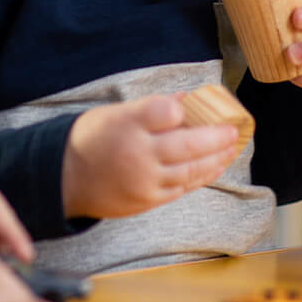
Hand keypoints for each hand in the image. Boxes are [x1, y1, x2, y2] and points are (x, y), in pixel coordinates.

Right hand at [62, 94, 239, 219]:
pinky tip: (213, 166)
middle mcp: (137, 154)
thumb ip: (152, 108)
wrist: (65, 180)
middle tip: (235, 130)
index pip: (164, 111)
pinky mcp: (147, 200)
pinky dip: (201, 176)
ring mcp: (144, 181)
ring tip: (231, 148)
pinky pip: (181, 188)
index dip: (181, 108)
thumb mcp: (115, 113)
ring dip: (215, 159)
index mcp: (126, 124)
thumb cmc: (92, 139)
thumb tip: (187, 101)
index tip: (190, 104)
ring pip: (190, 170)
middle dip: (216, 137)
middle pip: (186, 145)